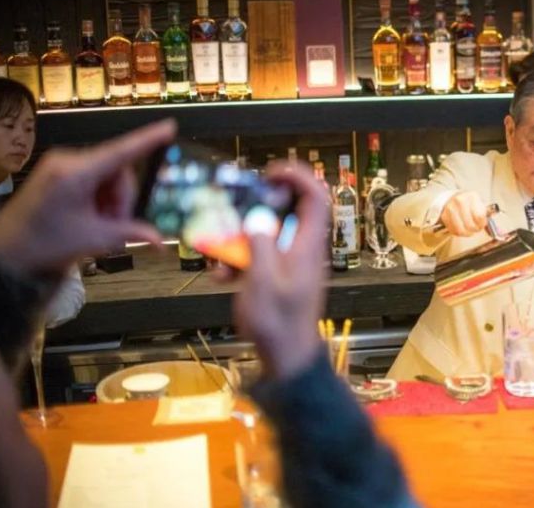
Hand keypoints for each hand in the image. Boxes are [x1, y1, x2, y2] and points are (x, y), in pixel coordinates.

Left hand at [0, 120, 174, 276]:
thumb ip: (130, 233)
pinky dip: (100, 197)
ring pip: (109, 176)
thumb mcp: (93, 239)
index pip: (120, 152)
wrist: (8, 250)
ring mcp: (62, 164)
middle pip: (118, 170)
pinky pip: (95, 177)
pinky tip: (91, 215)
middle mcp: (68, 161)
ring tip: (99, 224)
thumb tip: (161, 240)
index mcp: (74, 174)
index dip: (148, 139)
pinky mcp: (60, 171)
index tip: (169, 127)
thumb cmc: (44, 243)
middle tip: (115, 226)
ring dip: (112, 200)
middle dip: (122, 199)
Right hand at [232, 161, 329, 380]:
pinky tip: (221, 276)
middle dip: (255, 208)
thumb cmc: (278, 323)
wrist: (285, 359)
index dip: (297, 177)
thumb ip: (260, 244)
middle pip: (285, 210)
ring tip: (218, 256)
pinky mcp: (276, 275)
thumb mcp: (263, 281)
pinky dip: (238, 261)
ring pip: (265, 234)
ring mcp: (289, 262)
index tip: (269, 173)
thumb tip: (257, 216)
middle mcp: (301, 248)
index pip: (316, 196)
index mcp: (308, 245)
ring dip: (238, 239)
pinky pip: (258, 256)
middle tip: (232, 209)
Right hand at [439, 191, 488, 236]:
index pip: (479, 216)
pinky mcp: (444, 215)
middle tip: (476, 228)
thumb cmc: (468, 202)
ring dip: (467, 233)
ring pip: (461, 230)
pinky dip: (459, 233)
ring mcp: (451, 208)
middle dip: (475, 229)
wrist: (452, 197)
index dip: (482, 224)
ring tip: (469, 230)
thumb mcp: (479, 203)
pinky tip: (462, 228)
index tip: (482, 224)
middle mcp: (460, 201)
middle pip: (470, 225)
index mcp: (472, 197)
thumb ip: (485, 214)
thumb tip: (490, 227)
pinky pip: (453, 230)